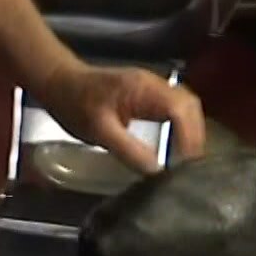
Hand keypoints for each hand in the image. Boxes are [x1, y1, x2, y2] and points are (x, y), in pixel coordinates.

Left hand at [32, 62, 204, 174]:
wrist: (59, 82)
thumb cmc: (76, 104)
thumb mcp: (98, 131)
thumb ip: (129, 150)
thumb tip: (158, 173)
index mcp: (144, 88)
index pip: (180, 110)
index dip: (189, 137)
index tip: (187, 165)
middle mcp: (154, 84)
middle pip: (190, 106)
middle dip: (196, 136)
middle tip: (193, 168)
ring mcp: (153, 87)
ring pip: (186, 106)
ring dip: (191, 131)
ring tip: (188, 161)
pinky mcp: (149, 95)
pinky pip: (175, 109)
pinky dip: (182, 127)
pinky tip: (178, 147)